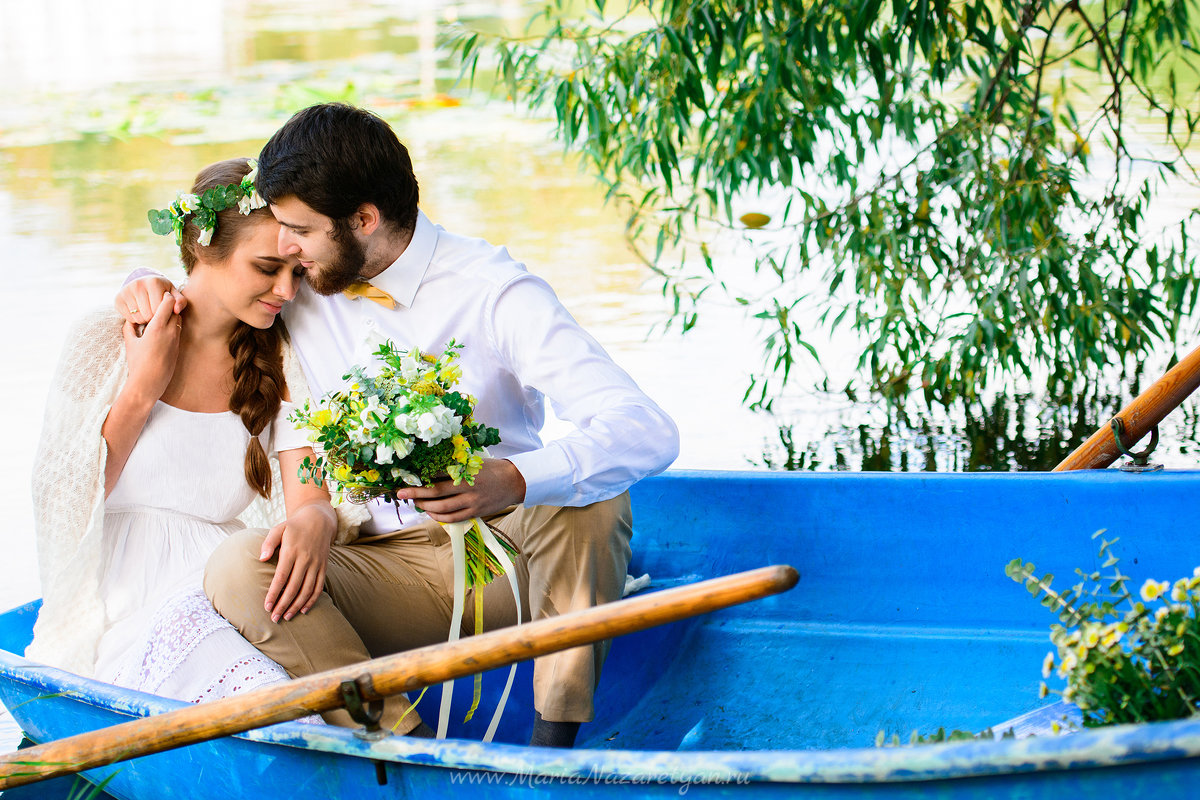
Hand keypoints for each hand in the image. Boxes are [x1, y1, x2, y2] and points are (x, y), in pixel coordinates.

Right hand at [116, 275, 184, 323]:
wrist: (143, 285)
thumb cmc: (163, 292)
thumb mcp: (174, 295)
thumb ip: (180, 301)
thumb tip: (176, 310)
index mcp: (154, 282)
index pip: (161, 309)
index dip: (164, 314)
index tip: (165, 310)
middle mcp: (138, 284)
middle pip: (150, 314)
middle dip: (155, 318)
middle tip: (156, 314)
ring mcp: (126, 291)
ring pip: (140, 318)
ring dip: (146, 320)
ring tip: (149, 314)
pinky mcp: (117, 299)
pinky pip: (129, 319)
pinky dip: (136, 320)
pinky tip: (139, 314)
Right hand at [121, 292, 180, 403]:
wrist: (149, 383)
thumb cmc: (137, 363)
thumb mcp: (130, 343)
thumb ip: (130, 328)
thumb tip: (129, 320)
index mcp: (158, 327)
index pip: (168, 303)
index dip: (165, 297)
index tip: (159, 295)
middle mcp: (170, 332)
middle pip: (175, 311)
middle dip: (169, 306)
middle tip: (160, 303)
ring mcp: (176, 341)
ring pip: (179, 321)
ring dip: (172, 317)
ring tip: (161, 316)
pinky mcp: (178, 348)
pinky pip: (178, 332)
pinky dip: (173, 327)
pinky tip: (164, 330)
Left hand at [260, 502, 336, 621]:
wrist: (319, 519)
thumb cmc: (294, 526)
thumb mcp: (279, 528)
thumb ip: (268, 542)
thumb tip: (261, 558)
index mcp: (292, 551)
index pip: (282, 577)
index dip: (274, 593)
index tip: (267, 606)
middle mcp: (305, 559)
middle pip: (294, 587)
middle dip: (283, 604)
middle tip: (274, 618)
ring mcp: (316, 564)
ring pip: (307, 589)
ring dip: (297, 605)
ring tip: (287, 617)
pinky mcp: (324, 566)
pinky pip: (319, 586)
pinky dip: (312, 600)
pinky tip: (303, 609)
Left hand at [394, 458, 526, 522]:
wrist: (515, 481)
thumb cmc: (492, 469)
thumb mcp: (473, 463)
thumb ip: (455, 468)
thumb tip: (431, 472)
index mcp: (465, 471)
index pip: (437, 475)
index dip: (420, 477)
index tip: (407, 478)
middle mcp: (467, 487)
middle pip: (435, 492)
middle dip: (415, 493)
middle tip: (401, 493)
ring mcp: (471, 501)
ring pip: (441, 508)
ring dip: (425, 506)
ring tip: (416, 503)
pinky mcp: (475, 512)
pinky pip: (453, 518)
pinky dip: (439, 517)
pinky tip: (431, 513)